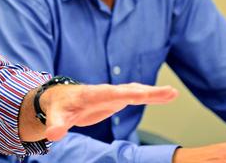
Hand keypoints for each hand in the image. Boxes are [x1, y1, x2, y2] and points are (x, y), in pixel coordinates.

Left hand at [20, 82, 177, 141]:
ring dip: (153, 92)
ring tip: (173, 93)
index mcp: (90, 94)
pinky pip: (135, 95)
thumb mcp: (55, 117)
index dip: (125, 93)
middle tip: (168, 92)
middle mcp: (103, 91)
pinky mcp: (115, 99)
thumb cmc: (58, 107)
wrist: (58, 99)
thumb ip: (56, 125)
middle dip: (147, 91)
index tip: (141, 92)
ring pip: (134, 91)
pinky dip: (150, 95)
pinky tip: (166, 95)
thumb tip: (53, 134)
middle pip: (127, 90)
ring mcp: (111, 94)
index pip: (109, 93)